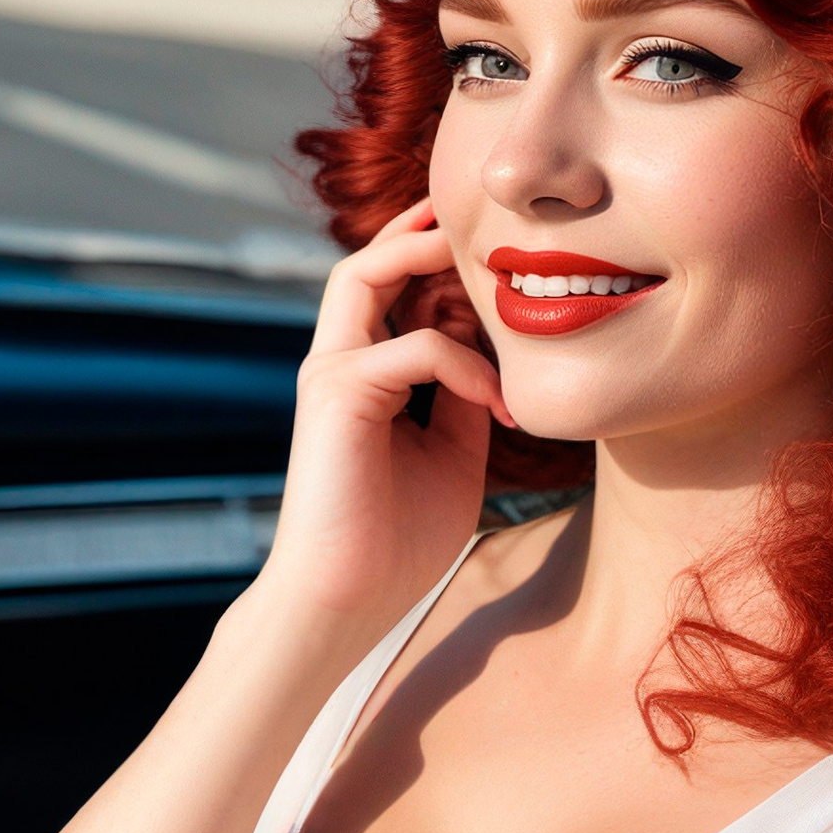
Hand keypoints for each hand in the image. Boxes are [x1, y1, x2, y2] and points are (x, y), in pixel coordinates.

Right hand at [254, 199, 512, 625]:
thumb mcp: (452, 455)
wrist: (346, 604)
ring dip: (426, 254)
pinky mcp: (336, 393)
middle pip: (370, 261)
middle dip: (424, 231)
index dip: (439, 263)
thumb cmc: (396, 544)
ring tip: (488, 265)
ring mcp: (330, 373)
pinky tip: (497, 402)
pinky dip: (465, 364)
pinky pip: (415, 347)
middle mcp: (337, 363)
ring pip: (365, 272)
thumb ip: (465, 397)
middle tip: (491, 227)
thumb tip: (495, 353)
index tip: (502, 260)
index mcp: (362, 376)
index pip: (391, 290)